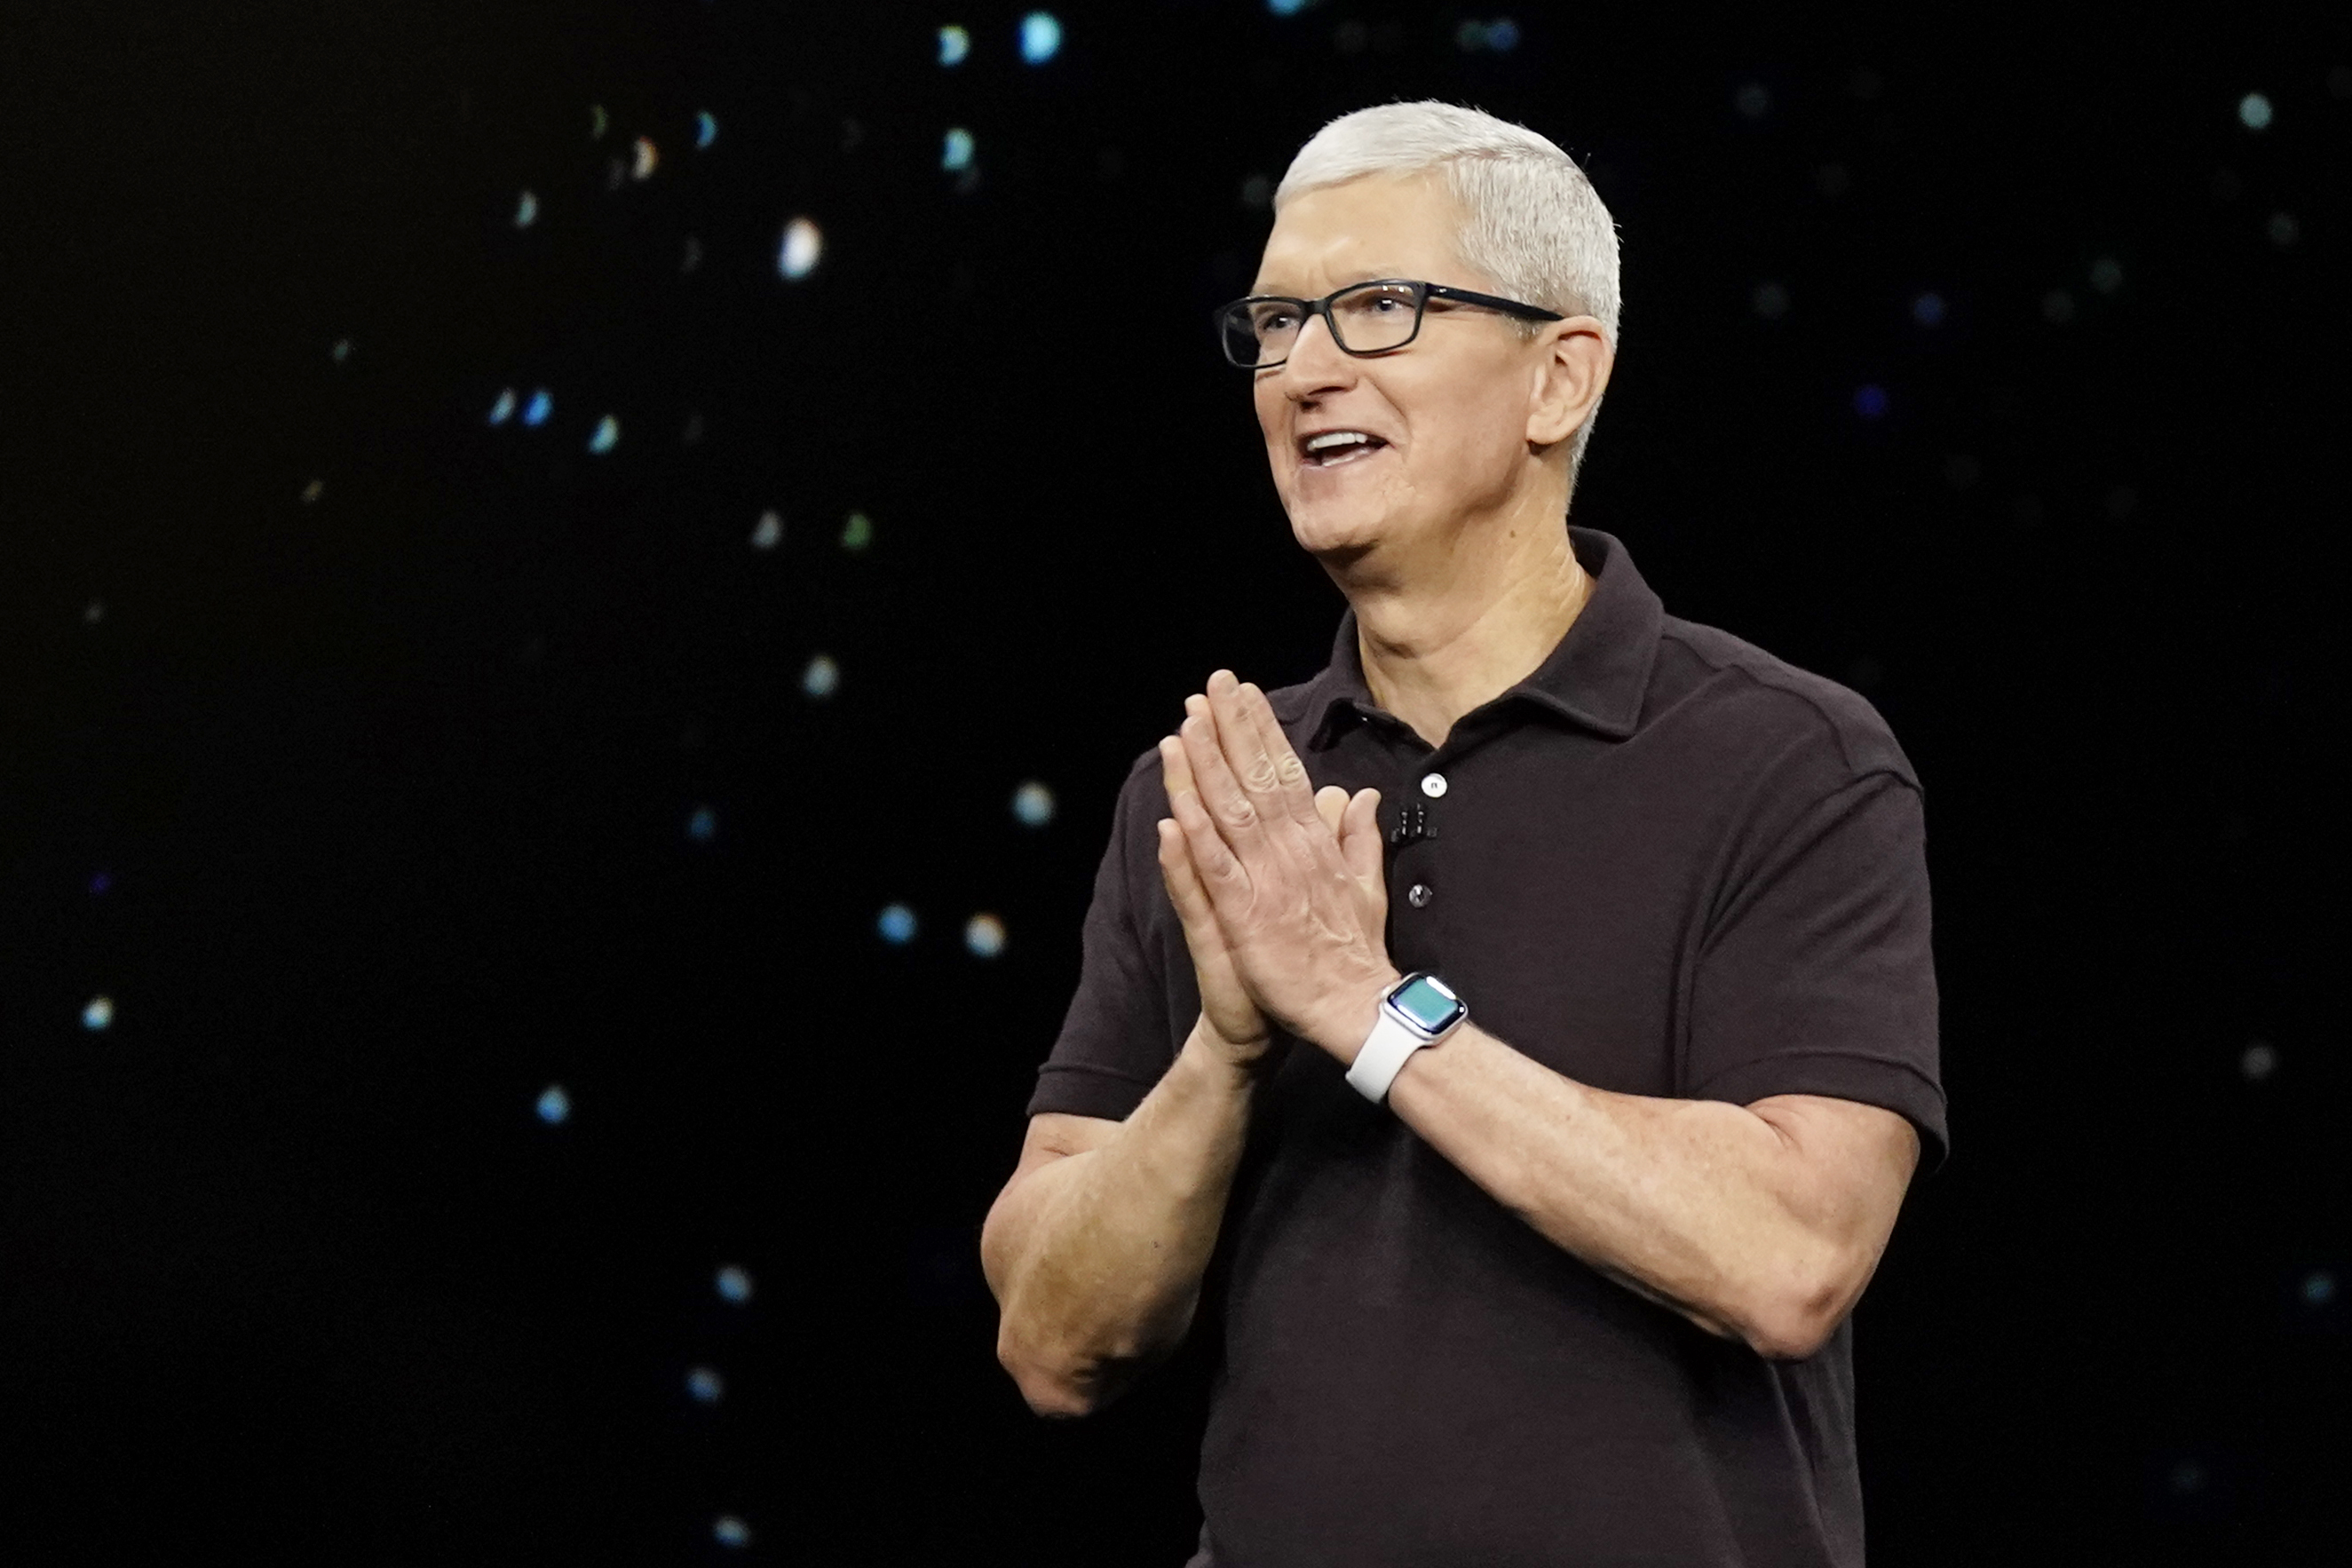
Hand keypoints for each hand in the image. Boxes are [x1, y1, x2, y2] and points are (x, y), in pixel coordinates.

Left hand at [1163, 670, 1395, 1057]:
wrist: (1354, 1006)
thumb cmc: (1353, 951)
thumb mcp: (1365, 885)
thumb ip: (1358, 837)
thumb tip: (1360, 795)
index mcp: (1316, 843)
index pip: (1286, 773)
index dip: (1262, 731)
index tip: (1243, 694)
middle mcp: (1292, 851)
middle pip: (1258, 779)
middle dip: (1233, 729)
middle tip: (1212, 685)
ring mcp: (1268, 881)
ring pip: (1232, 812)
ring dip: (1208, 766)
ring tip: (1188, 723)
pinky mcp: (1246, 916)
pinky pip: (1216, 869)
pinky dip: (1198, 835)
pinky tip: (1178, 804)